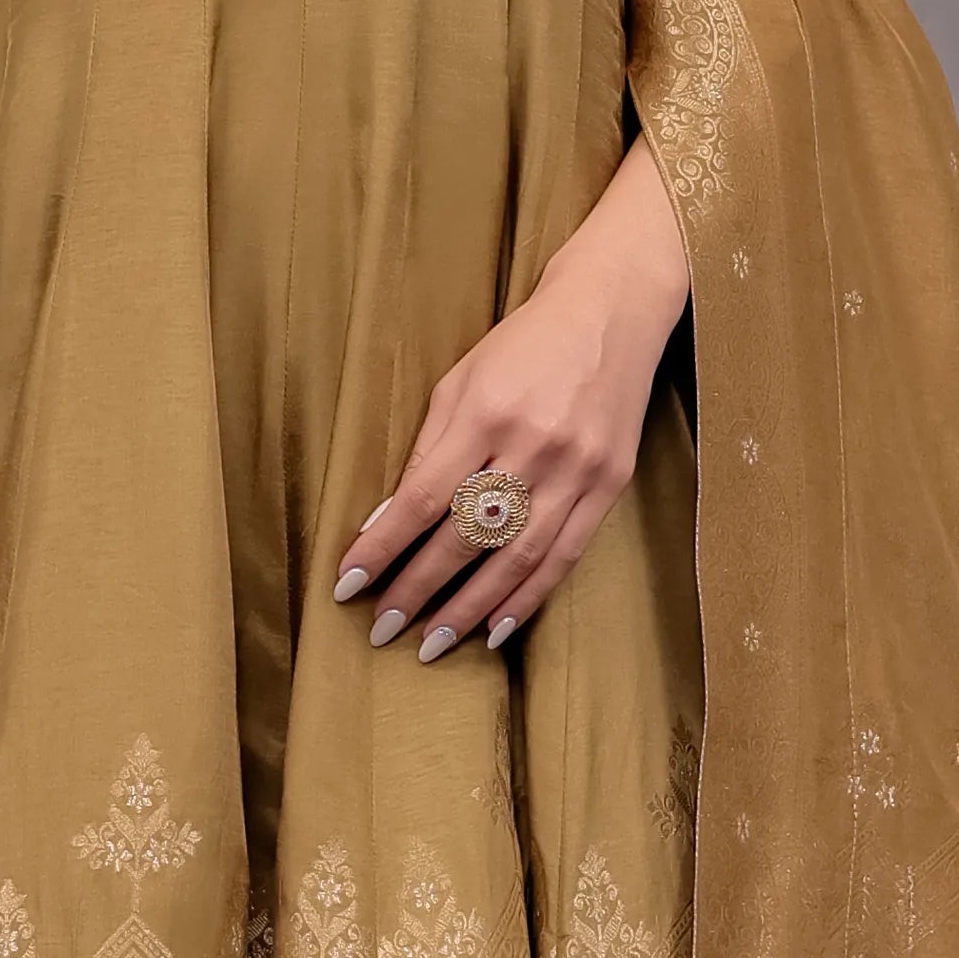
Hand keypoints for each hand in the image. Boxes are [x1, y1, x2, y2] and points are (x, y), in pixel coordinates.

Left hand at [340, 142, 689, 660]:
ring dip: (470, 610)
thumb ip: (428, 450)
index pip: (423, 497)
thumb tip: (386, 520)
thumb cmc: (523, 345)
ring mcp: (578, 469)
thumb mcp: (461, 380)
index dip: (383, 547)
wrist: (611, 312)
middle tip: (381, 628)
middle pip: (467, 536)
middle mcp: (535, 445)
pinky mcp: (610, 486)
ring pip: (517, 559)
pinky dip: (527, 599)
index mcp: (487, 411)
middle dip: (419, 589)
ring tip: (432, 644)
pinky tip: (495, 630)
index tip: (347, 584)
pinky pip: (564, 557)